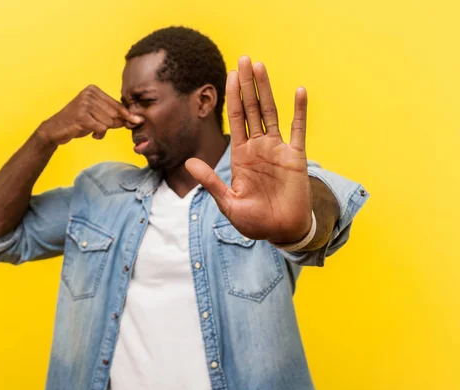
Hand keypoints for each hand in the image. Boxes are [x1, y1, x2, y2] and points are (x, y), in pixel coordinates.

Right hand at [36, 85, 141, 145]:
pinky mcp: (81, 117)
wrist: (55, 129)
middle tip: (103, 129)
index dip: (127, 115)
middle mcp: (89, 94)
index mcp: (93, 90)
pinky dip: (99, 134)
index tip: (138, 121)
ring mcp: (84, 104)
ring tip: (93, 130)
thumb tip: (135, 119)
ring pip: (109, 122)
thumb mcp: (96, 114)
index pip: (117, 104)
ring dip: (104, 130)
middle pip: (114, 114)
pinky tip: (92, 134)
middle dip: (114, 125)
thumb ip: (113, 115)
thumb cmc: (79, 122)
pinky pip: (101, 128)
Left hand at [185, 56, 312, 243]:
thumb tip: (189, 163)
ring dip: (266, 90)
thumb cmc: (254, 221)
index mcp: (241, 156)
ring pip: (271, 113)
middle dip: (247, 85)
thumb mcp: (228, 203)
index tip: (230, 75)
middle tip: (244, 59)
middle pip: (251, 109)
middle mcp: (258, 148)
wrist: (281, 232)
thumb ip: (211, 182)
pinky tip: (298, 91)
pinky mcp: (295, 158)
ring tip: (261, 67)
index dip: (232, 97)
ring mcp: (278, 150)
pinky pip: (298, 130)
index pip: (235, 119)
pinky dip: (299, 111)